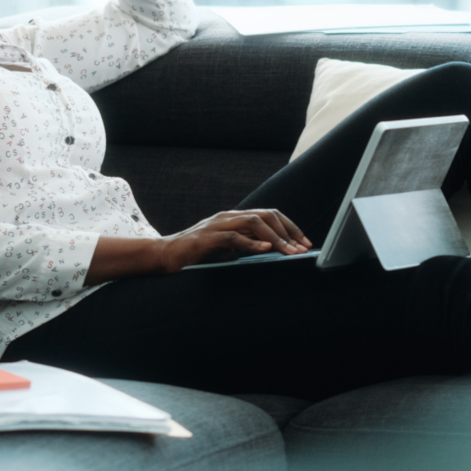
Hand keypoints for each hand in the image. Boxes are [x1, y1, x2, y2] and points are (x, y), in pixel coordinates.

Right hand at [156, 210, 313, 271]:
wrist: (165, 255)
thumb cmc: (197, 255)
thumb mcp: (228, 250)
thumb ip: (247, 246)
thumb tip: (274, 252)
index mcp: (235, 218)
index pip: (269, 215)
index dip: (290, 227)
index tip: (305, 243)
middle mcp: (228, 217)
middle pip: (266, 215)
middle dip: (288, 232)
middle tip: (302, 250)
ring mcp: (217, 225)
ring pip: (253, 222)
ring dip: (275, 237)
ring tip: (289, 252)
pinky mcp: (207, 238)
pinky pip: (233, 237)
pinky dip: (251, 243)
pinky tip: (265, 249)